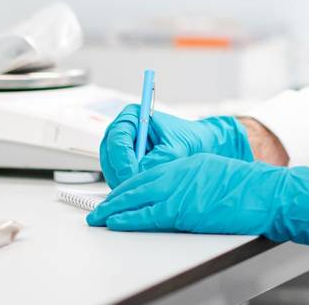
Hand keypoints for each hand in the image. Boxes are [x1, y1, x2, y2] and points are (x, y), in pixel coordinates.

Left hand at [86, 154, 308, 256]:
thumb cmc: (249, 187)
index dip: (129, 185)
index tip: (116, 194)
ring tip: (98, 217)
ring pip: (136, 197)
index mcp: (187, 163)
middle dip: (114, 197)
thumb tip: (178, 194)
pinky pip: (146, 214)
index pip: (149, 172)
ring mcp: (179, 189)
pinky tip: (115, 222)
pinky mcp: (182, 209)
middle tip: (97, 208)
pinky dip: (127, 218)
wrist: (265, 192)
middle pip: (137, 183)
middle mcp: (178, 172)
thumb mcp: (216, 174)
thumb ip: (193, 180)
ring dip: (114, 208)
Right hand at [98, 106, 252, 186]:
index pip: (118, 136)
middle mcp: (124, 130)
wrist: (200, 145)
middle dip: (119, 172)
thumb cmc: (190, 139)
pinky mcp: (125, 163)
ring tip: (139, 191)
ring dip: (121, 181)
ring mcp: (122, 147)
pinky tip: (139, 192)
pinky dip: (125, 185)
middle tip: (132, 188)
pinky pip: (117, 176)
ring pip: (110, 167)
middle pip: (108, 152)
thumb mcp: (176, 149)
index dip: (122, 157)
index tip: (131, 173)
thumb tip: (139, 173)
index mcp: (134, 116)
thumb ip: (157, 160)